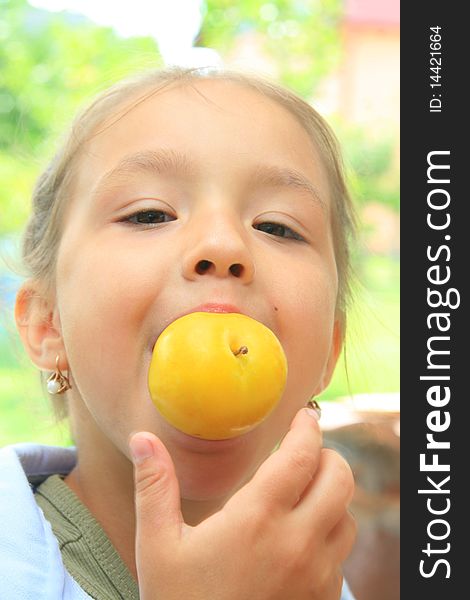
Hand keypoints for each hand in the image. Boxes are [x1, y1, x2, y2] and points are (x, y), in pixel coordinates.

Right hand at [130, 408, 355, 599]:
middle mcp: (296, 544)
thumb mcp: (158, 546)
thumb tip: (142, 438)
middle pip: (340, 480)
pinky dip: (331, 533)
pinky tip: (302, 536)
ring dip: (332, 496)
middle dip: (328, 456)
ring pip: (347, 517)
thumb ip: (155, 486)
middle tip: (307, 452)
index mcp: (256, 520)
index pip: (301, 457)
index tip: (305, 416)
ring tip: (305, 492)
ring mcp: (315, 575)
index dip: (307, 429)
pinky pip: (342, 555)